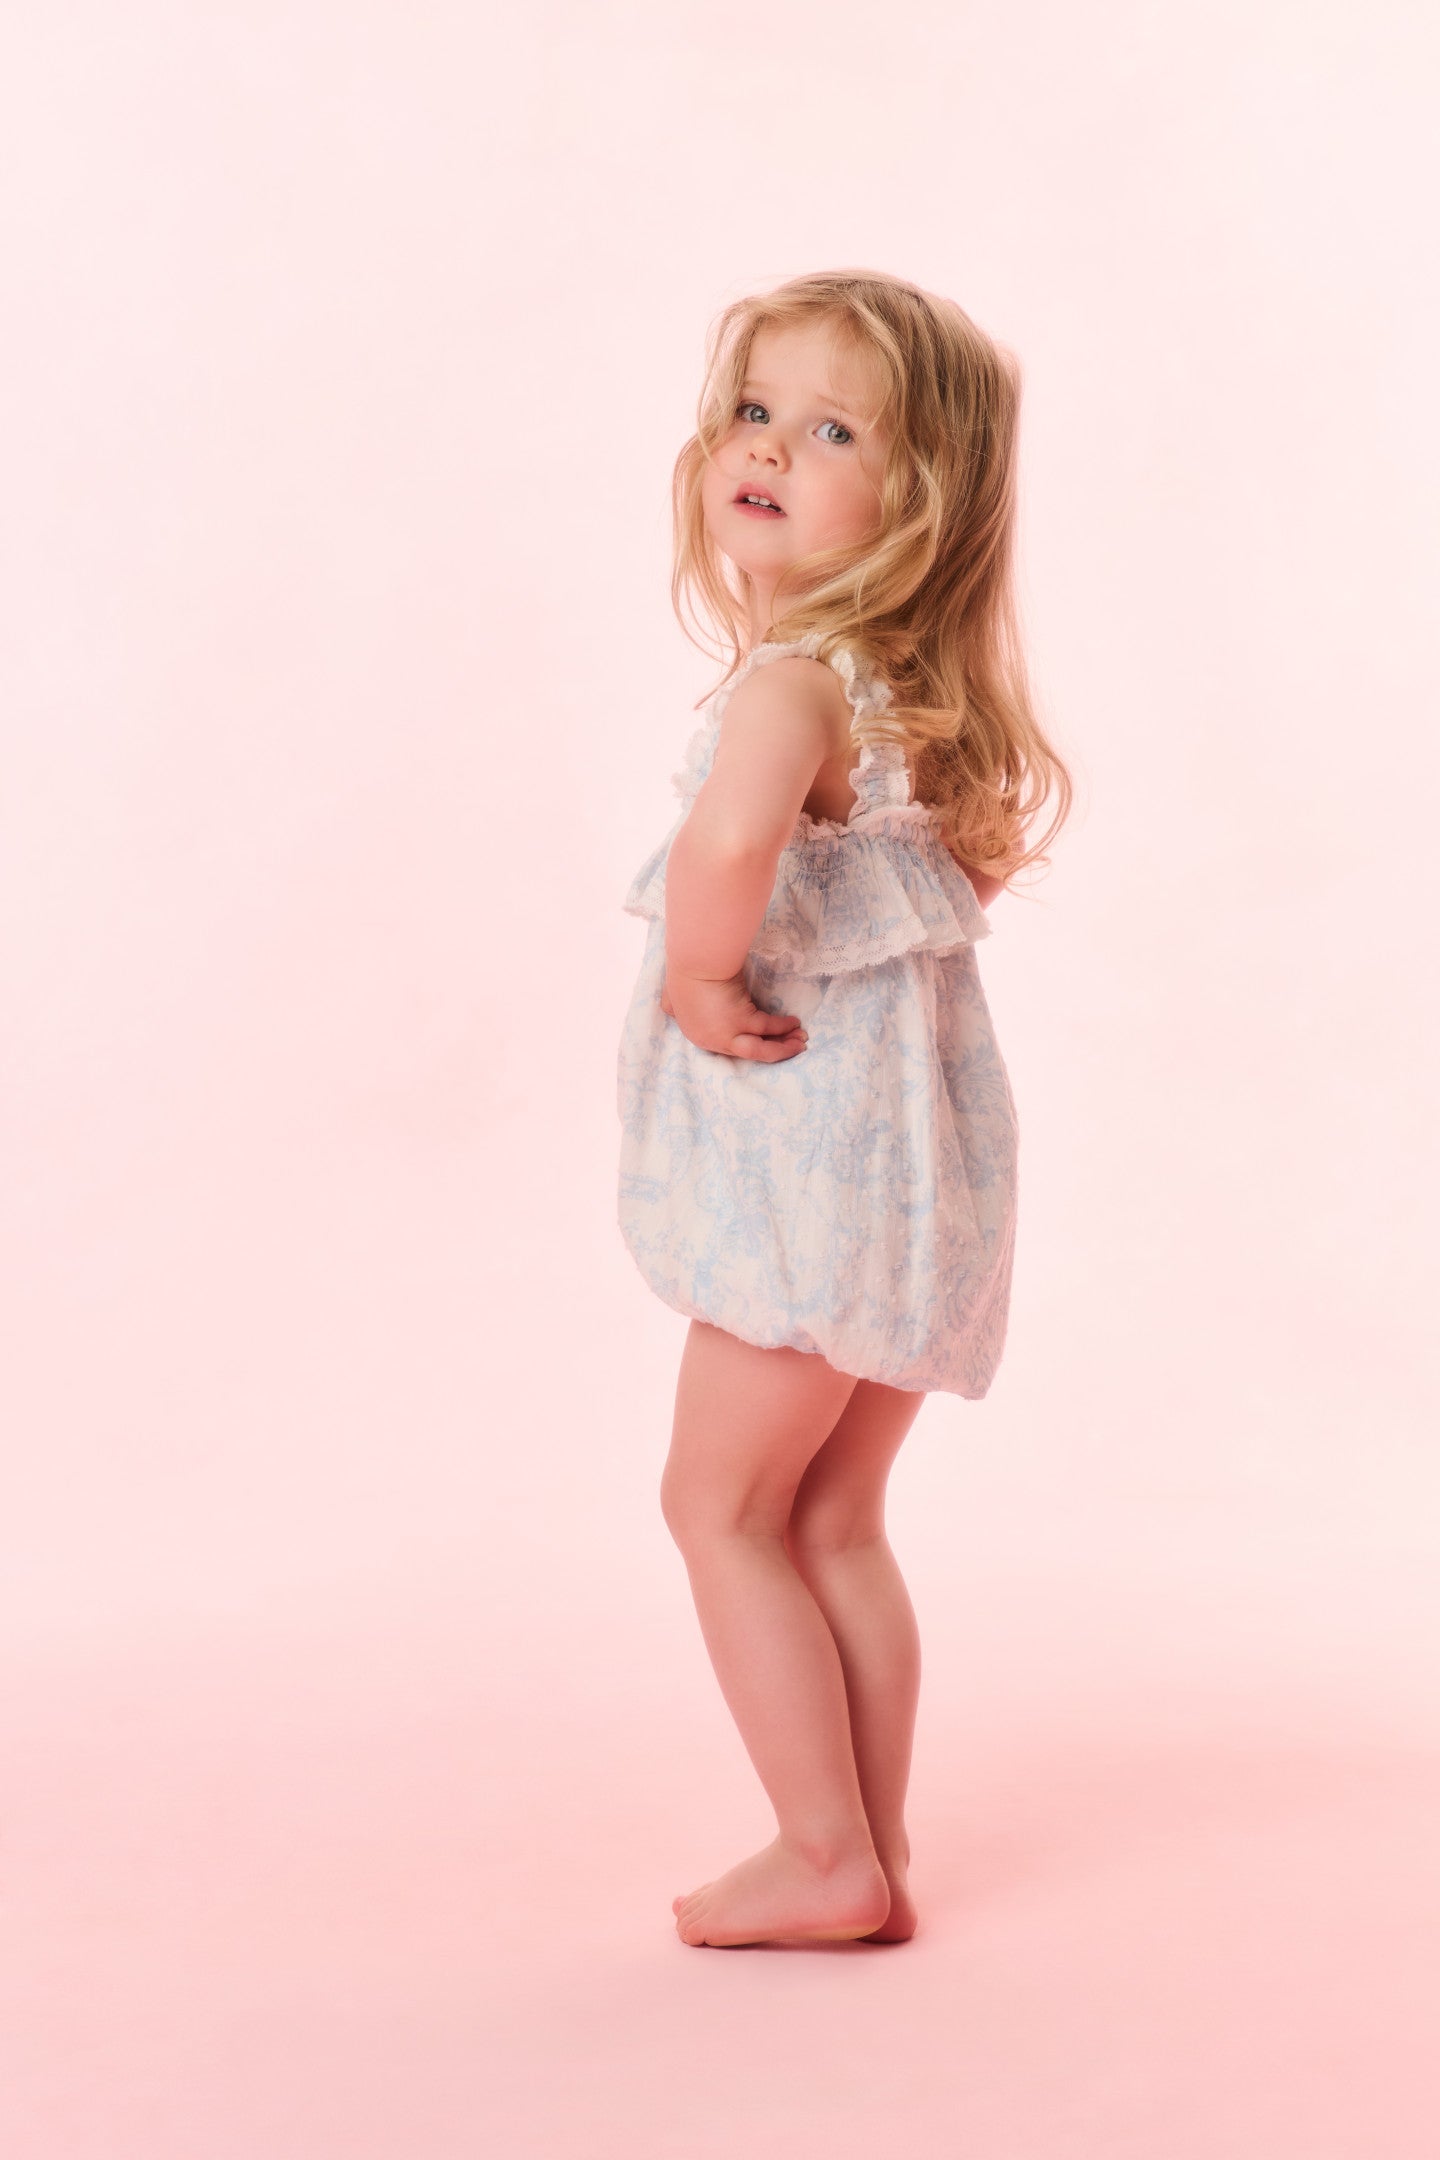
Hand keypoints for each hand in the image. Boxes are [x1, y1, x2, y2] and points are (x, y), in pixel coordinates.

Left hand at [660, 966, 807, 1061]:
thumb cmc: (684, 971)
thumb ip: (673, 1005)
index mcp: (696, 1033)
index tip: (762, 1042)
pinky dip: (783, 1027)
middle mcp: (711, 1040)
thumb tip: (668, 1008)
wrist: (693, 960)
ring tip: (800, 1043)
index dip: (748, 1044)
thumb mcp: (673, 995)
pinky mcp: (740, 1022)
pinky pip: (768, 1028)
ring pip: (760, 1050)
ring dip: (782, 1048)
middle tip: (791, 1048)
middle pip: (747, 1054)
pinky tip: (795, 1024)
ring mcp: (726, 1034)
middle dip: (773, 1051)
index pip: (726, 1047)